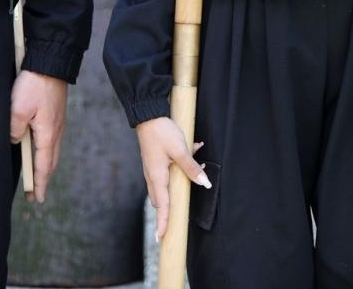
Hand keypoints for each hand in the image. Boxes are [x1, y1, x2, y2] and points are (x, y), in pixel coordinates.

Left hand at [9, 71, 68, 202]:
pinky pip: (52, 141)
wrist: (51, 62)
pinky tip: (40, 151)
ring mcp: (58, 123)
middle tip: (35, 194)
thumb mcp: (17, 109)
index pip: (43, 166)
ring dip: (45, 167)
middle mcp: (56, 131)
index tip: (36, 199)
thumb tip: (15, 140)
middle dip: (43, 179)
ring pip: (52, 151)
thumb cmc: (34, 84)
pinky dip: (46, 153)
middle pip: (50, 162)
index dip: (38, 184)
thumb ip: (14, 129)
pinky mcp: (55, 115)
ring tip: (37, 177)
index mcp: (48, 134)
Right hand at [136, 117, 210, 242]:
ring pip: (165, 186)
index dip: (163, 222)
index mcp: (157, 177)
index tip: (161, 238)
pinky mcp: (156, 161)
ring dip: (177, 187)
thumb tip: (204, 183)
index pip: (162, 205)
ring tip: (190, 179)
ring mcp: (153, 168)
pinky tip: (195, 150)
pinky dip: (180, 169)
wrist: (148, 114)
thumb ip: (192, 168)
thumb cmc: (162, 132)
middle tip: (169, 228)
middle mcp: (153, 176)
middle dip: (167, 213)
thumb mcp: (180, 150)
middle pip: (161, 200)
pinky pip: (168, 172)